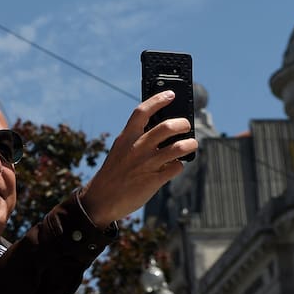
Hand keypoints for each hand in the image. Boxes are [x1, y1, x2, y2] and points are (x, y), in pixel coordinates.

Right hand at [78, 91, 196, 225]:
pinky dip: (180, 165)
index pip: (142, 112)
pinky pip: (176, 168)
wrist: (102, 199)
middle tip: (186, 125)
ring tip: (191, 144)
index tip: (170, 95)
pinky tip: (176, 165)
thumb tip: (160, 131)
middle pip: (166, 127)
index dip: (158, 100)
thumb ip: (136, 140)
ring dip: (189, 144)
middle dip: (182, 123)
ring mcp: (146, 164)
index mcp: (126, 138)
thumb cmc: (114, 173)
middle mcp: (137, 148)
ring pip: (177, 148)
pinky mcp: (154, 180)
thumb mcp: (120, 150)